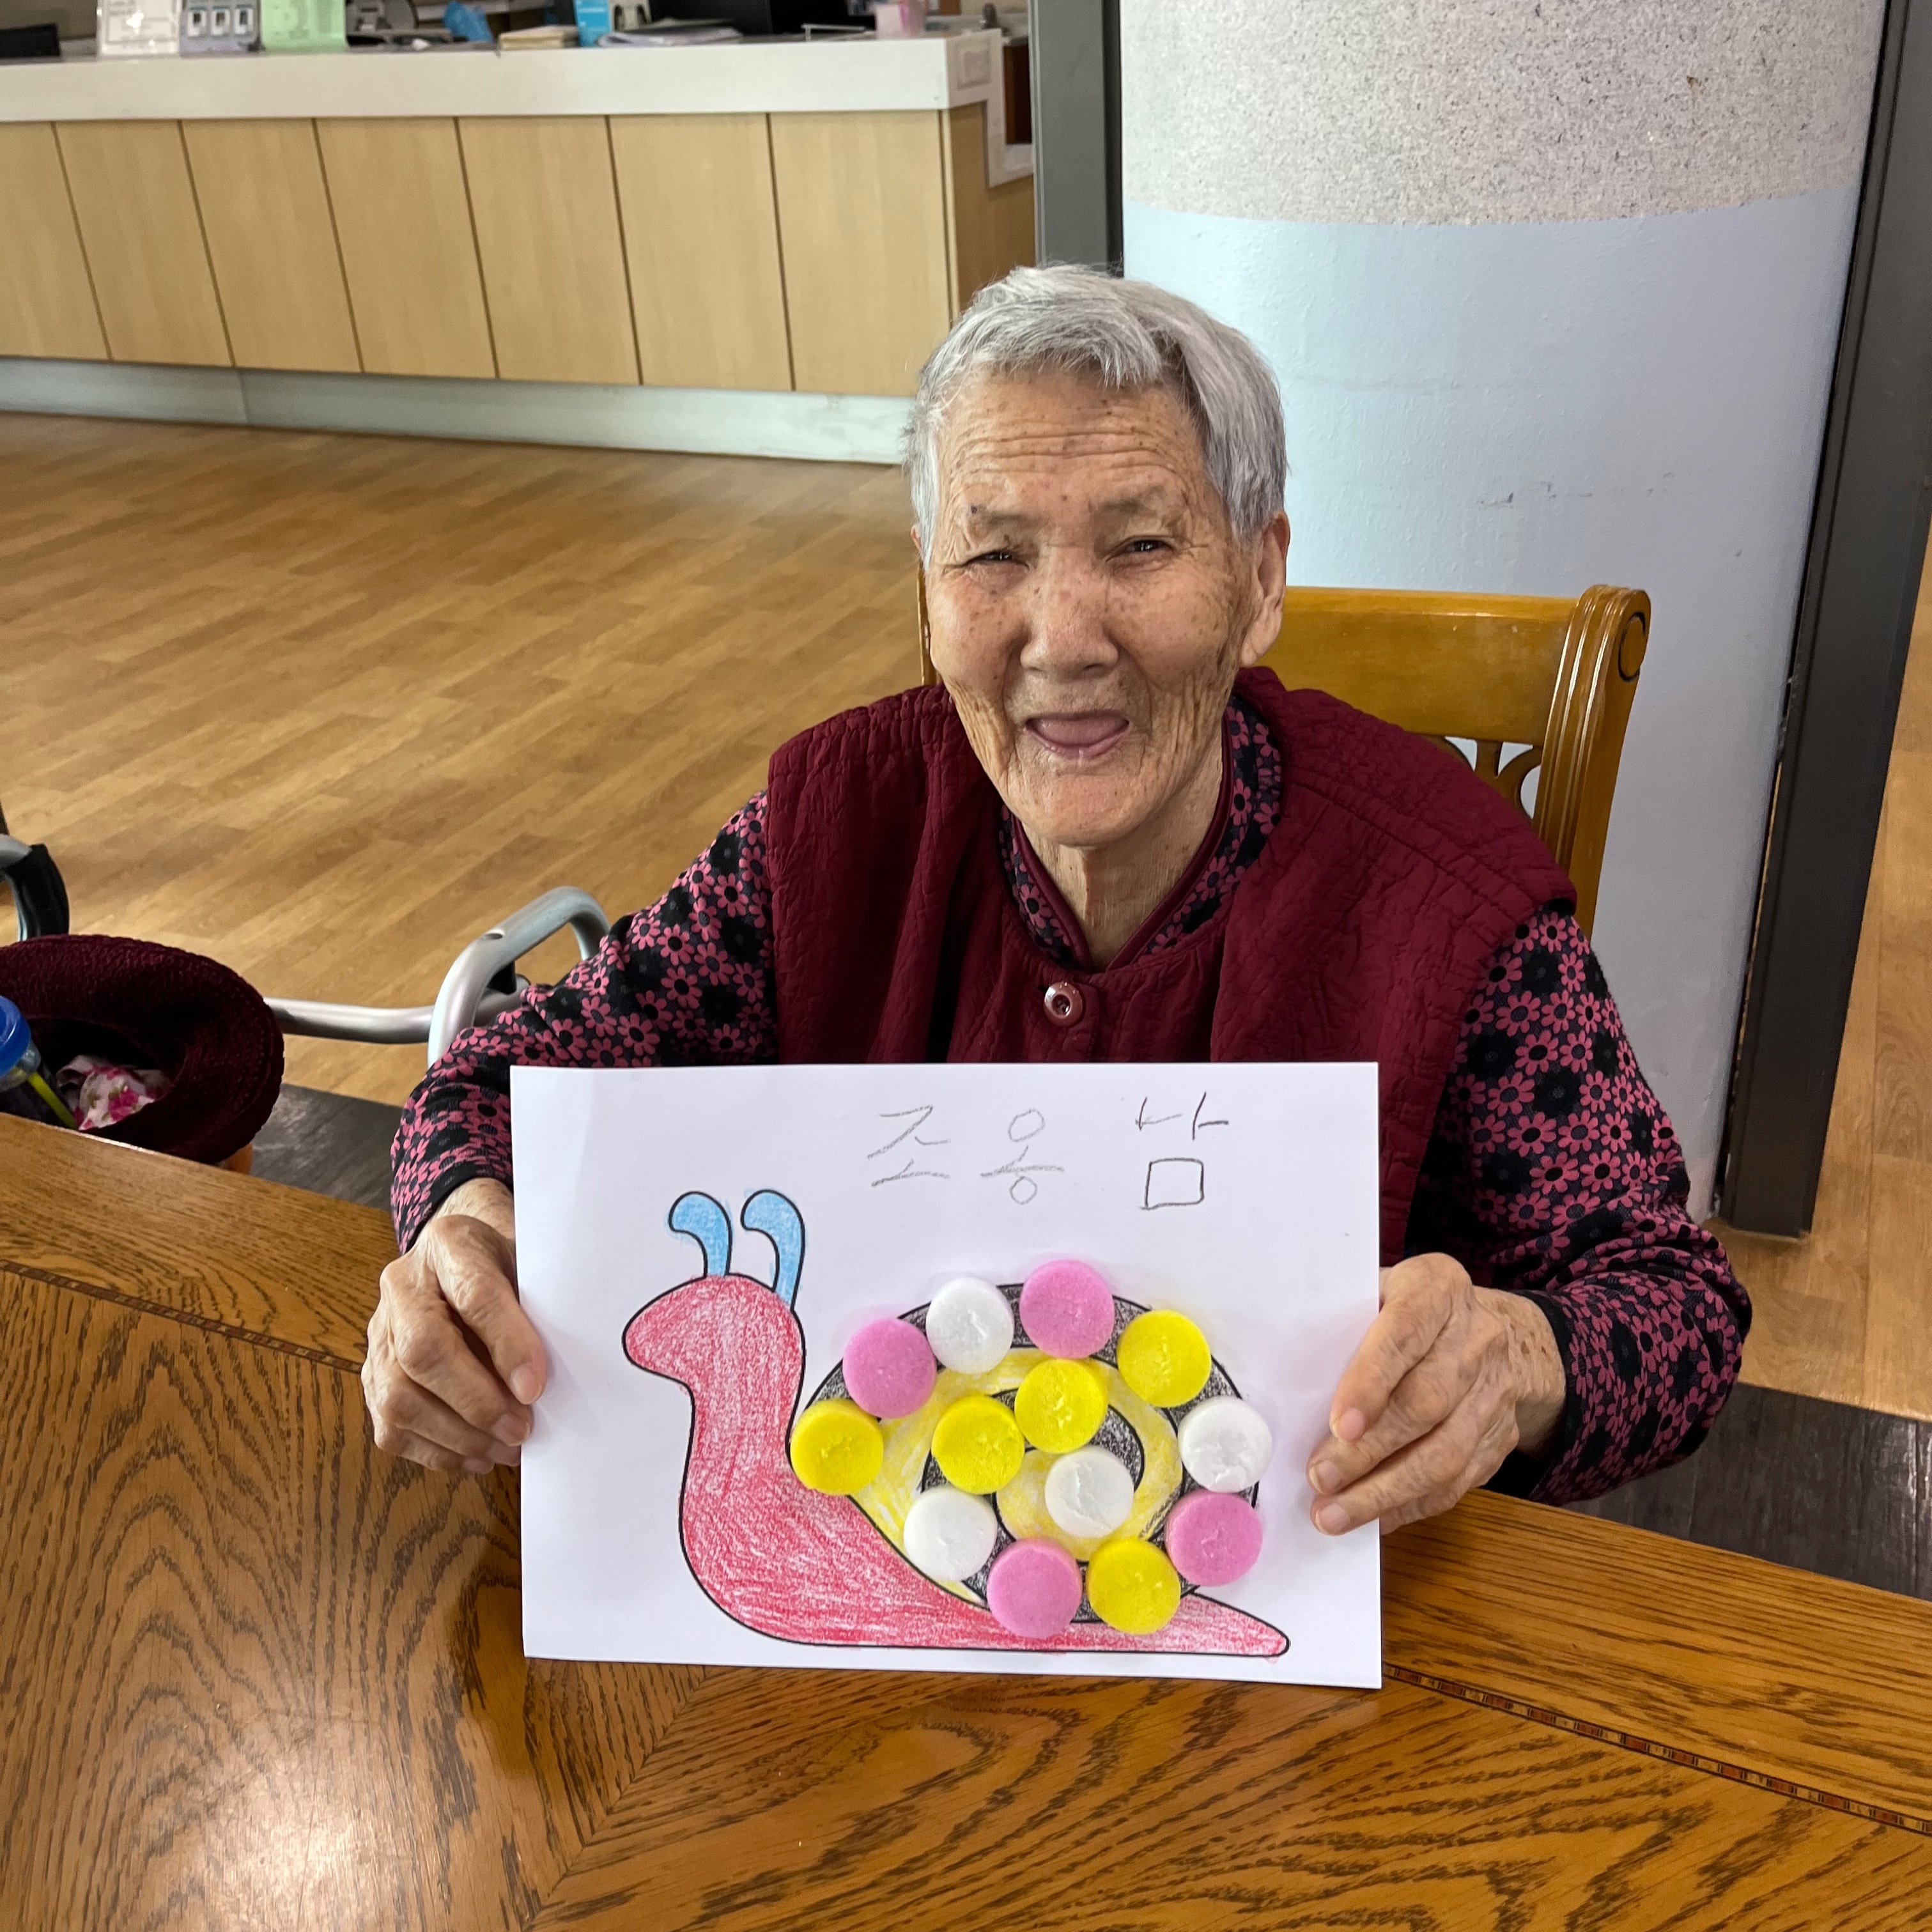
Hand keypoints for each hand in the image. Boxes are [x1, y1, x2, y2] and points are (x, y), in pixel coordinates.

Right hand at [362, 1178, 546, 1474]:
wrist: (459, 1254)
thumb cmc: (507, 1265)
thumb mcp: (530, 1263)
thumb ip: (541, 1305)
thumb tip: (557, 1377)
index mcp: (448, 1244)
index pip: (473, 1293)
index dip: (506, 1344)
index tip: (535, 1387)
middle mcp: (402, 1286)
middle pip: (422, 1350)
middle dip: (476, 1401)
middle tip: (521, 1429)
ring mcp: (380, 1332)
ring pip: (398, 1396)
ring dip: (457, 1435)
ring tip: (505, 1448)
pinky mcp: (372, 1374)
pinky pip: (390, 1426)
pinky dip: (437, 1451)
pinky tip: (478, 1455)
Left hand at [1304, 1253, 1563, 1535]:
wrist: (1499, 1334)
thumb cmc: (1410, 1311)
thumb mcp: (1380, 1289)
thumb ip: (1344, 1318)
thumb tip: (1282, 1369)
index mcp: (1438, 1289)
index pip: (1404, 1334)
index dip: (1371, 1381)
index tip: (1338, 1424)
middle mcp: (1476, 1340)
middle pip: (1425, 1403)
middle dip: (1369, 1450)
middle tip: (1319, 1478)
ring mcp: (1494, 1393)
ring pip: (1444, 1455)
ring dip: (1384, 1492)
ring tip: (1333, 1514)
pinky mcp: (1498, 1440)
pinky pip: (1457, 1484)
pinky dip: (1408, 1507)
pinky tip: (1371, 1520)